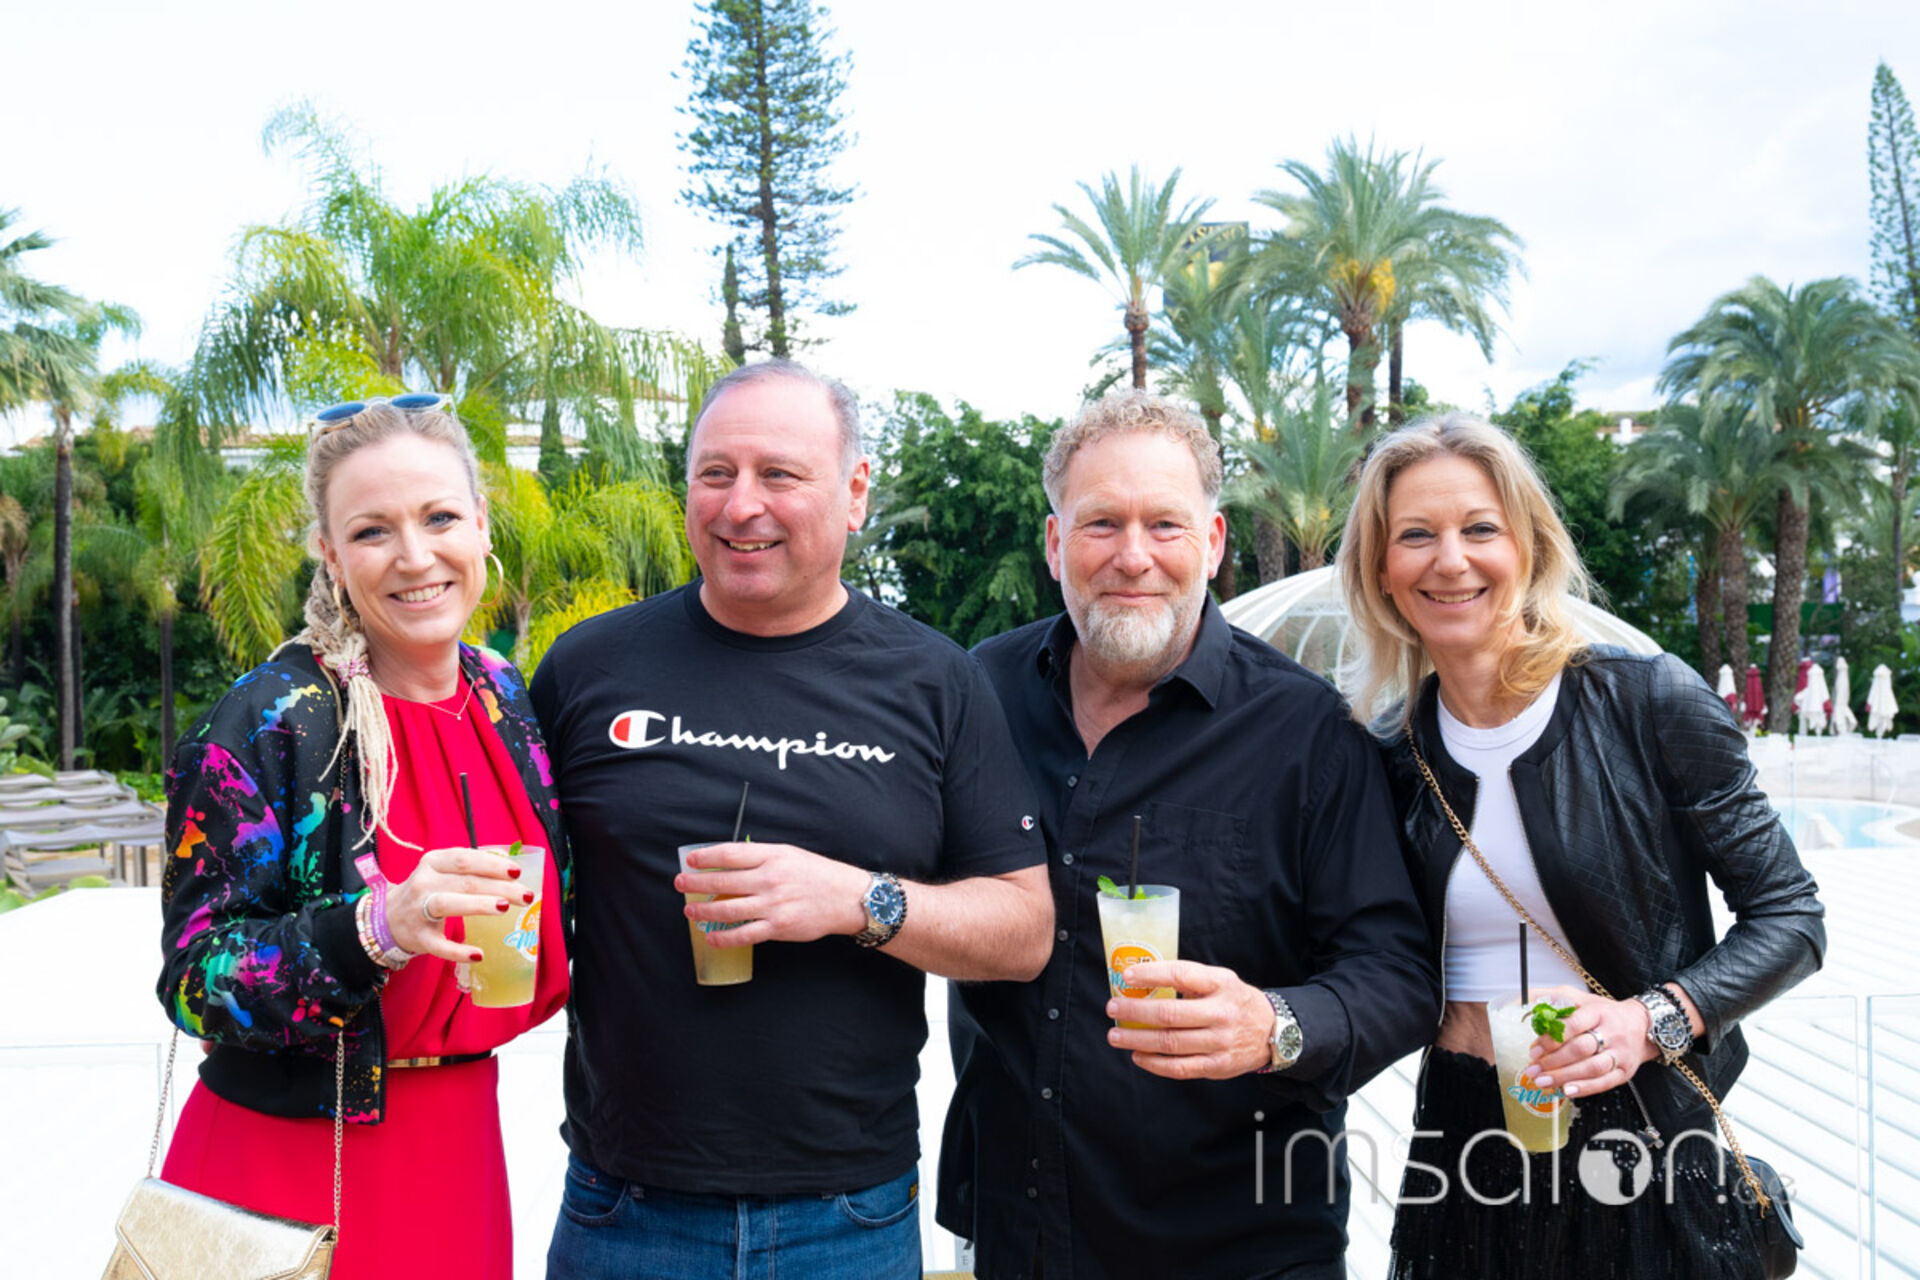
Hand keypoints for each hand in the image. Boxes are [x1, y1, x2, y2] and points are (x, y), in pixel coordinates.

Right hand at [385, 847, 532, 964]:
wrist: (386, 918)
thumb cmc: (427, 891)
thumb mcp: (442, 871)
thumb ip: (471, 866)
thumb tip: (510, 862)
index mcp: (433, 862)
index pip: (464, 858)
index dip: (491, 864)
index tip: (517, 872)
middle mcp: (423, 882)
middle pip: (464, 881)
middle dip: (498, 887)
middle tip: (525, 895)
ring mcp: (418, 910)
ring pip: (448, 904)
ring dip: (478, 905)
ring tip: (505, 907)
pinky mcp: (418, 938)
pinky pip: (438, 946)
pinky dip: (458, 951)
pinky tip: (478, 954)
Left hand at [676, 841, 867, 946]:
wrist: (845, 897)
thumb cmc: (817, 874)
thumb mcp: (789, 854)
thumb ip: (761, 857)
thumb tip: (729, 863)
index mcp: (772, 856)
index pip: (730, 854)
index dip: (705, 857)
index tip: (690, 860)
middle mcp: (770, 879)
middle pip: (722, 880)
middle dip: (695, 883)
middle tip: (680, 884)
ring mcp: (773, 904)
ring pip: (727, 908)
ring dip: (703, 911)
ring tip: (689, 911)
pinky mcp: (778, 927)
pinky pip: (743, 934)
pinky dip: (723, 937)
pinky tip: (711, 937)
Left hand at [1105, 960, 1275, 1079]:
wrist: (1274, 1032)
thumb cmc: (1236, 1001)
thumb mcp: (1220, 979)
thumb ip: (1188, 978)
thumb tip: (1143, 980)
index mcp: (1221, 985)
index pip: (1182, 975)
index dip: (1152, 974)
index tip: (1127, 976)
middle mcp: (1221, 1014)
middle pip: (1170, 1015)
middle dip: (1135, 1012)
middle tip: (1113, 1008)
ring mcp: (1219, 1043)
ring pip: (1171, 1043)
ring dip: (1137, 1040)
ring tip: (1116, 1035)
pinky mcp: (1217, 1066)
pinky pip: (1180, 1068)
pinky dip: (1154, 1064)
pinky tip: (1138, 1056)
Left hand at [1529, 991, 1657, 1098]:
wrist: (1642, 1025)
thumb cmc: (1605, 1013)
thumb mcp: (1581, 998)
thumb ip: (1553, 998)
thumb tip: (1524, 1002)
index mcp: (1598, 1012)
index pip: (1574, 1025)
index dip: (1552, 1038)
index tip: (1534, 1049)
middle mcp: (1612, 1033)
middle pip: (1581, 1049)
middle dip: (1554, 1061)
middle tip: (1533, 1069)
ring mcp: (1620, 1054)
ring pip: (1592, 1068)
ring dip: (1565, 1077)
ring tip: (1543, 1082)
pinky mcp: (1625, 1071)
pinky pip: (1604, 1083)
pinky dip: (1584, 1088)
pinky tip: (1566, 1091)